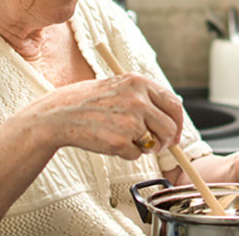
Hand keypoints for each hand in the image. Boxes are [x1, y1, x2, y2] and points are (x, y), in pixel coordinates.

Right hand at [27, 73, 183, 159]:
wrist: (60, 114)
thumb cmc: (89, 101)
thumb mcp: (120, 86)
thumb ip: (145, 97)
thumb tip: (171, 115)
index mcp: (140, 82)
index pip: (174, 104)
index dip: (178, 122)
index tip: (175, 133)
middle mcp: (138, 100)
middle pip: (169, 127)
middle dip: (166, 141)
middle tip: (156, 146)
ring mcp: (130, 121)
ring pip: (154, 143)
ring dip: (144, 147)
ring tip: (124, 138)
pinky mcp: (120, 141)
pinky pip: (136, 155)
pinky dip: (126, 154)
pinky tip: (109, 141)